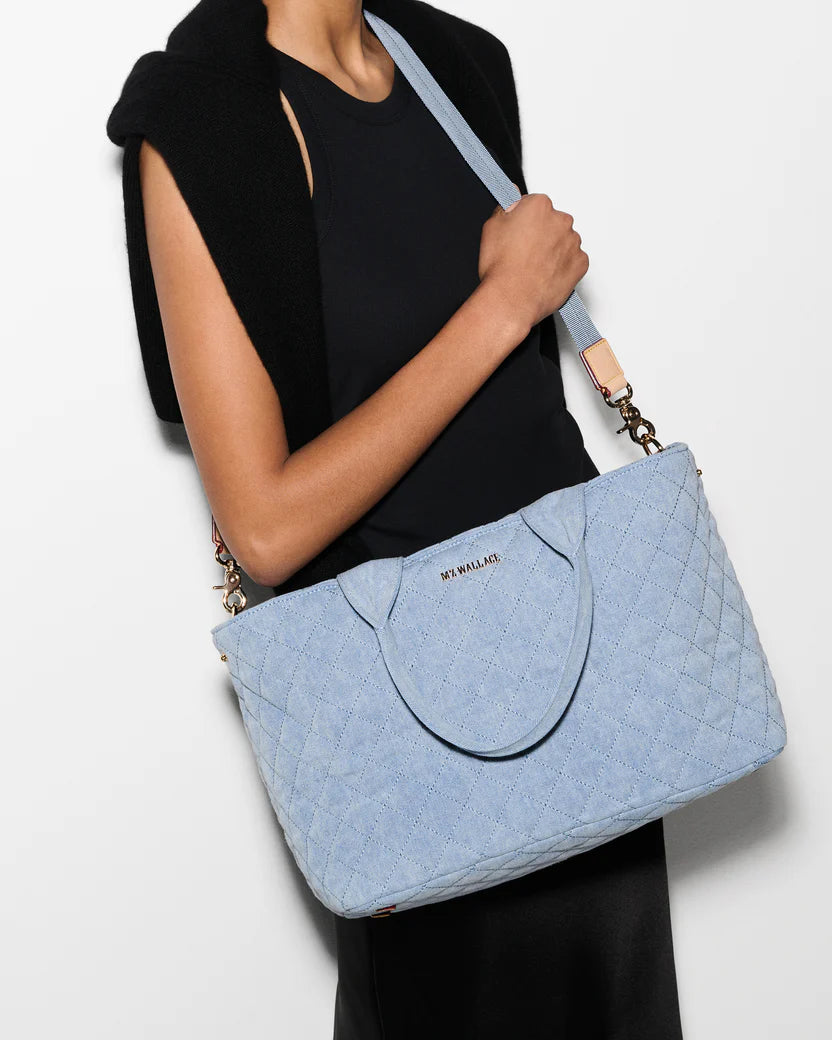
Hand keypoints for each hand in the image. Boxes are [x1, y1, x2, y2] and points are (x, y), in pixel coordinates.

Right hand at [477, 193, 588, 335]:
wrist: (511, 300)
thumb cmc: (501, 268)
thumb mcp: (492, 227)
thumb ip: (506, 206)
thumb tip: (513, 194)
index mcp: (540, 206)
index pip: (536, 205)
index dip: (525, 221)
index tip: (519, 234)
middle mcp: (561, 220)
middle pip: (553, 222)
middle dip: (542, 234)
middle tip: (525, 253)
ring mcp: (573, 242)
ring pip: (565, 242)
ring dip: (554, 251)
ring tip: (534, 268)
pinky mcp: (580, 263)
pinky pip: (574, 261)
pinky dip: (564, 267)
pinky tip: (546, 275)